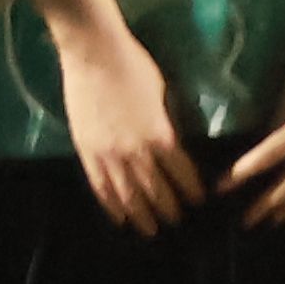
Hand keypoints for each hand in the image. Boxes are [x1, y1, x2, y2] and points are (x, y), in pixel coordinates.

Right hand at [53, 14, 200, 235]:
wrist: (93, 53)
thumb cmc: (134, 66)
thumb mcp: (162, 94)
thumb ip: (166, 123)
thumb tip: (171, 143)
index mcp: (160, 135)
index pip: (181, 172)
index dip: (190, 190)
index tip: (197, 202)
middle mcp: (136, 151)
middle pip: (156, 190)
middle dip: (168, 210)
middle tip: (175, 223)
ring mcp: (108, 154)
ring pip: (128, 195)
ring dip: (141, 215)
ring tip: (149, 230)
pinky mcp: (86, 151)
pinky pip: (100, 186)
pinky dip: (111, 205)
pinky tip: (119, 218)